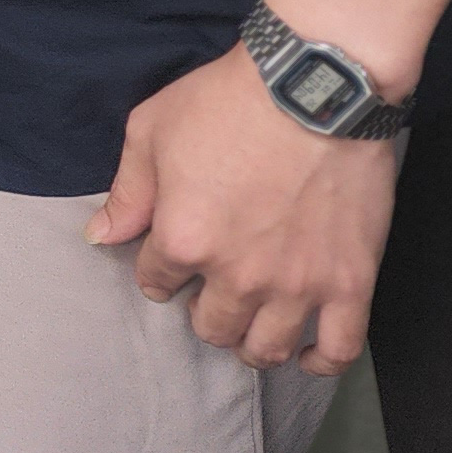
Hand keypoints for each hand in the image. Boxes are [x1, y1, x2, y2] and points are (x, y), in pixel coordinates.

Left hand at [89, 43, 398, 373]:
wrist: (315, 89)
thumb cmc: (226, 102)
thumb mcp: (151, 132)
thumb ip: (127, 192)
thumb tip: (100, 237)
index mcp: (185, 240)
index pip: (156, 282)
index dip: (159, 270)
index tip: (171, 257)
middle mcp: (239, 275)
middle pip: (211, 325)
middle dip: (203, 311)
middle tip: (212, 290)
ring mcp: (298, 285)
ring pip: (266, 348)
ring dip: (252, 343)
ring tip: (251, 327)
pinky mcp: (351, 283)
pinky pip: (339, 349)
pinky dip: (322, 362)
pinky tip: (306, 354)